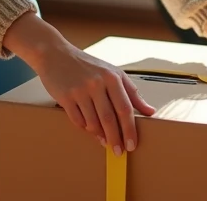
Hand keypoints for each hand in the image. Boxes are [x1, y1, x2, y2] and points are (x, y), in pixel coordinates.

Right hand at [3, 12, 154, 155]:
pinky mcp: (65, 97)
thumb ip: (132, 92)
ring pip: (93, 122)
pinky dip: (85, 127)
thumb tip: (150, 111)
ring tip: (104, 141)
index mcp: (112, 77)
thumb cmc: (88, 65)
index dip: (130, 129)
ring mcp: (80, 90)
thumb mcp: (113, 73)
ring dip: (100, 135)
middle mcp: (97, 83)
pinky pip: (78, 120)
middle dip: (116, 138)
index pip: (125, 108)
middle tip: (119, 152)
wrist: (56, 54)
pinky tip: (89, 129)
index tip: (132, 144)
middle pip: (109, 118)